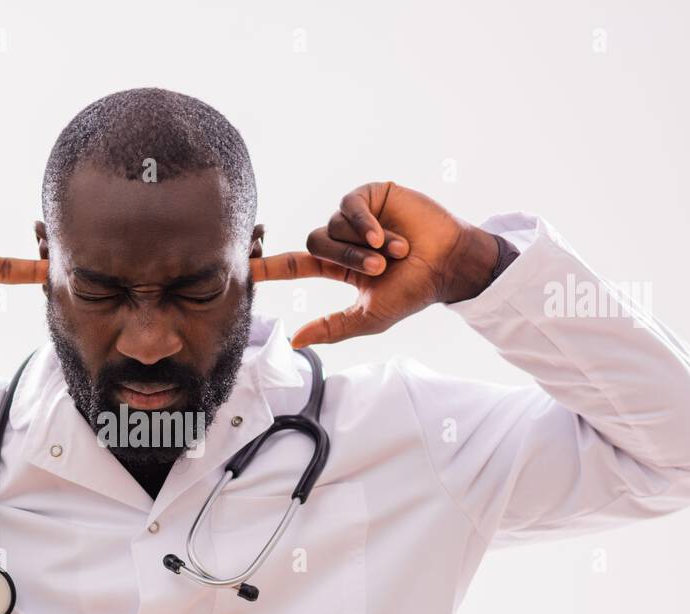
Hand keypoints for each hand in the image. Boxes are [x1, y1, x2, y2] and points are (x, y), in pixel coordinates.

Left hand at [252, 182, 499, 347]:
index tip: (242, 268)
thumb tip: (294, 341)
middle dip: (345, 258)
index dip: (269, 267)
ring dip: (363, 245)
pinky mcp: (372, 196)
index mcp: (339, 265)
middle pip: (315, 243)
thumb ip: (331, 328)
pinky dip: (364, 223)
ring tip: (395, 252)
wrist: (448, 265)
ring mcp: (357, 217)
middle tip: (379, 268)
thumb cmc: (412, 292)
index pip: (294, 265)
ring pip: (333, 226)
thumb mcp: (368, 317)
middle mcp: (344, 239)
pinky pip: (349, 206)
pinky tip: (385, 235)